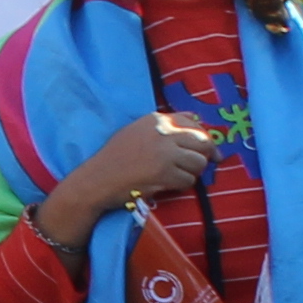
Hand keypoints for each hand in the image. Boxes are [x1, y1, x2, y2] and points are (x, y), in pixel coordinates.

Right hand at [64, 111, 217, 221]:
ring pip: (199, 162)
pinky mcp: (165, 173)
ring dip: (192, 172)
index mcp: (157, 120)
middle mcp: (163, 133)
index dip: (203, 139)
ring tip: (177, 175)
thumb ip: (165, 122)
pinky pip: (188, 180)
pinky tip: (168, 184)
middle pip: (203, 142)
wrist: (97, 179)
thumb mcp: (136, 130)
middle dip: (204, 156)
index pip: (194, 124)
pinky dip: (181, 185)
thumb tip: (194, 117)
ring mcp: (165, 153)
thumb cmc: (115, 156)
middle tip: (195, 166)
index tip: (206, 151)